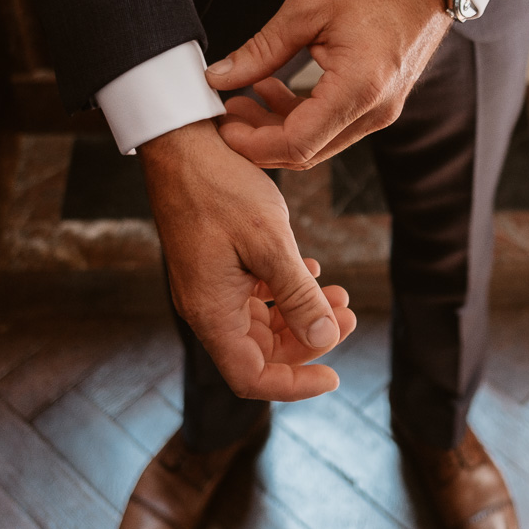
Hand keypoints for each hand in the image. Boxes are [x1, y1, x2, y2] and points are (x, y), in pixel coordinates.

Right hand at [140, 119, 356, 399]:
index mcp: (212, 312)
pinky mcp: (216, 266)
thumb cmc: (219, 188)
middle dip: (308, 340)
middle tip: (348, 314)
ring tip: (339, 293)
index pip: (252, 377)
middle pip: (261, 352)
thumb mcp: (270, 242)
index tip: (335, 377)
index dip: (295, 385)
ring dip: (301, 313)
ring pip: (261, 323)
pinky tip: (311, 270)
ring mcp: (209, 286)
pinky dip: (285, 290)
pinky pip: (253, 296)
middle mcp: (206, 307)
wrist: (180, 143)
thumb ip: (298, 296)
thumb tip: (325, 339)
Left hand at [205, 0, 450, 169]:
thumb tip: (221, 77)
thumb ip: (261, 51)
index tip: (224, 124)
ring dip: (278, 127)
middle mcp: (374, 111)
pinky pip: (333, 126)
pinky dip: (301, 117)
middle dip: (260, 139)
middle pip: (306, 153)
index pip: (296, 144)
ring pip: (318, 143)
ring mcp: (381, 112)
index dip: (252, 143)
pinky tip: (275, 90)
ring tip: (246, 96)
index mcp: (358, 88)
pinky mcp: (380, 105)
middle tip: (228, 111)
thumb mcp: (306, 9)